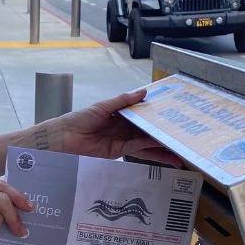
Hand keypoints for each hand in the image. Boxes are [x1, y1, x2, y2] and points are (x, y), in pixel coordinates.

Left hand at [42, 89, 183, 165]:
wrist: (61, 140)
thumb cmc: (79, 119)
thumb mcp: (102, 107)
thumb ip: (123, 101)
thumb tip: (144, 92)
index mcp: (120, 113)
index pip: (142, 113)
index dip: (156, 113)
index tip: (173, 113)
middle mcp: (123, 127)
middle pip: (147, 130)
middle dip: (163, 133)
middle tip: (182, 135)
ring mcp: (122, 140)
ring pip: (146, 142)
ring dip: (161, 147)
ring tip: (178, 151)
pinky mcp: (118, 152)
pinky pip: (137, 149)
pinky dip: (150, 150)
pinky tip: (163, 150)